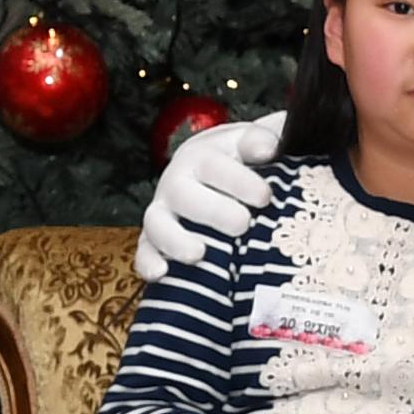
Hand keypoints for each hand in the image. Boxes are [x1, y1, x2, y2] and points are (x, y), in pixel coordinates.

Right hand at [135, 110, 285, 280]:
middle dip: (214, 211)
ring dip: (175, 239)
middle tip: (242, 224)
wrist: (209, 173)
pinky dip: (148, 262)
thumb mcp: (255, 142)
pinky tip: (161, 274)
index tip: (264, 196)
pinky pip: (144, 251)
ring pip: (158, 223)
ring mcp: (163, 211)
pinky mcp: (153, 239)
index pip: (216, 164)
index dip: (238, 180)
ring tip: (199, 253)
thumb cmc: (241, 162)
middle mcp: (178, 181)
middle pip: (186, 194)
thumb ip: (265, 139)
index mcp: (204, 156)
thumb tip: (269, 147)